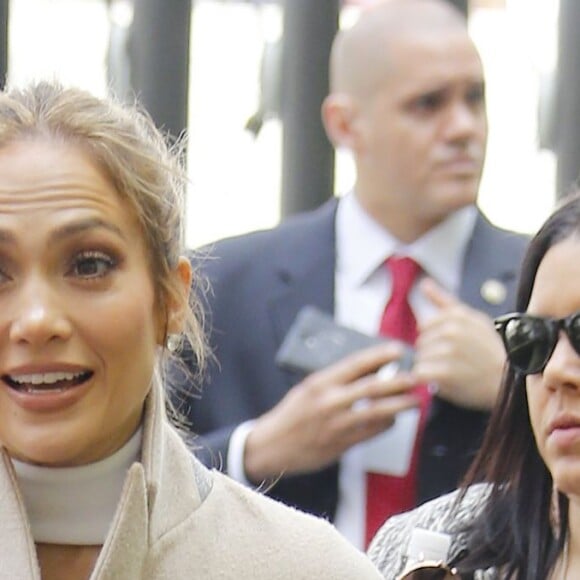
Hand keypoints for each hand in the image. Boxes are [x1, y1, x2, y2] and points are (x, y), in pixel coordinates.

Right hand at [243, 342, 419, 481]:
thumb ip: (335, 380)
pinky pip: (371, 433)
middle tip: (417, 376)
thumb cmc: (292, 414)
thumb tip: (368, 370)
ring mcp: (336, 424)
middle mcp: (329, 401)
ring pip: (376, 412)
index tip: (398, 349)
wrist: (272, 445)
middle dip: (398, 382)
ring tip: (415, 401)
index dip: (379, 355)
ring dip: (399, 405)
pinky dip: (386, 425)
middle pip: (371, 388)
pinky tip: (394, 420)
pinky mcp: (341, 444)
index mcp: (320, 383)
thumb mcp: (308, 389)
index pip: (355, 364)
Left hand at [413, 278, 505, 409]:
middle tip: (452, 362)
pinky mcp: (445, 373)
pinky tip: (438, 381)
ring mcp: (448, 352)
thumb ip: (444, 301)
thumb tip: (424, 284)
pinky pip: (419, 372)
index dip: (434, 338)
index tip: (449, 346)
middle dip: (431, 352)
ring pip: (419, 358)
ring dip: (429, 367)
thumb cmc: (490, 351)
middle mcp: (452, 331)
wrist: (508, 382)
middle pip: (421, 343)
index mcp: (457, 316)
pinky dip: (424, 379)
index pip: (425, 325)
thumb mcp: (473, 319)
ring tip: (450, 373)